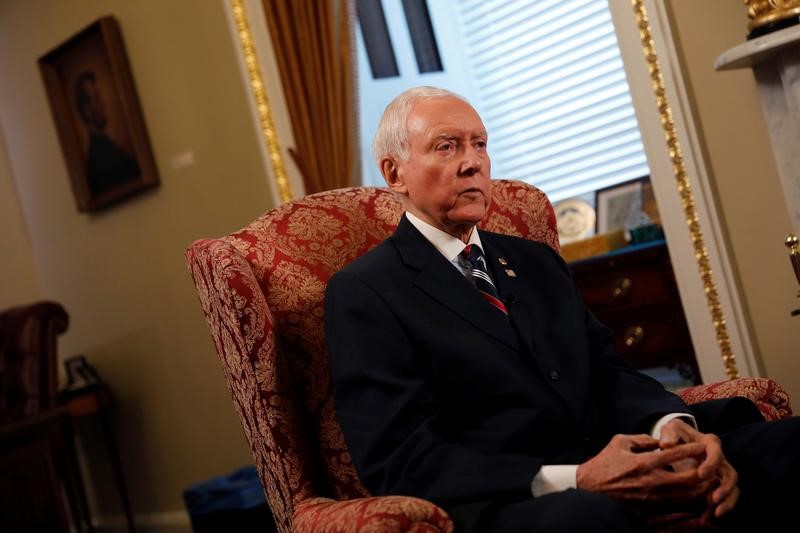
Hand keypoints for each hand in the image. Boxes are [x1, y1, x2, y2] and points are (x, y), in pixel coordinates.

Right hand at [576, 433, 712, 509]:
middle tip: (714, 463)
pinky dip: (692, 499)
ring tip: (711, 478)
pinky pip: (679, 505)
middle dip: (706, 470)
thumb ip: (642, 439)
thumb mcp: (620, 442)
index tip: (705, 444)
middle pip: (690, 478)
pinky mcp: (652, 508)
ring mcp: (653, 497)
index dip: (694, 448)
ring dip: (703, 486)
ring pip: (689, 494)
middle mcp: (652, 481)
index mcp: (643, 462)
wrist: (590, 489)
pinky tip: (698, 492)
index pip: (676, 454)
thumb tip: (660, 441)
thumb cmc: (603, 463)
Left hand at [659, 419, 738, 523]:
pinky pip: (723, 499)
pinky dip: (717, 509)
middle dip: (724, 488)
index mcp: (710, 443)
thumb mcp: (671, 429)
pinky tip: (705, 519)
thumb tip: (667, 444)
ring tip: (716, 514)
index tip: (701, 474)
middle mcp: (720, 459)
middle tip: (713, 499)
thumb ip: (669, 434)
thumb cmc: (675, 435)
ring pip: (732, 489)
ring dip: (726, 502)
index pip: (716, 452)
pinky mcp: (717, 485)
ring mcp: (720, 473)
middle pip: (730, 474)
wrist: (678, 442)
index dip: (711, 464)